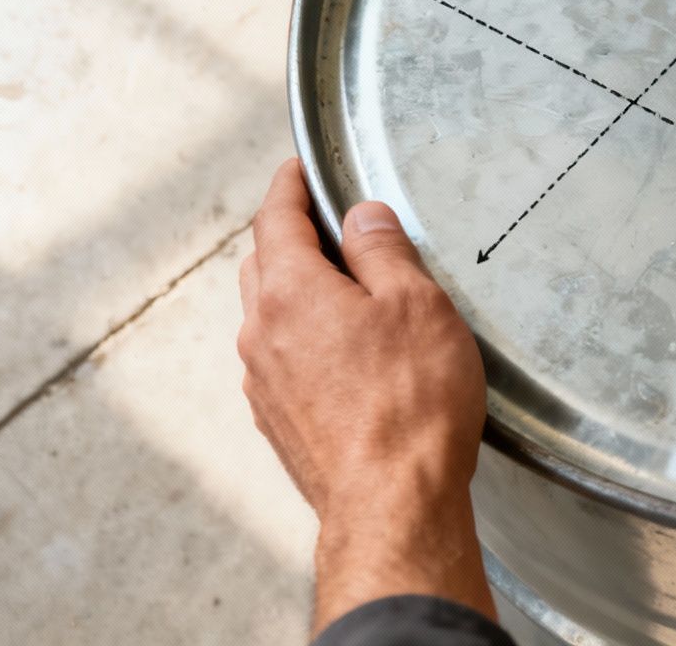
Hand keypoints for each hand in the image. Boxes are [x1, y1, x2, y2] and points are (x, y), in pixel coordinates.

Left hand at [237, 160, 493, 629]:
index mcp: (288, 292)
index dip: (289, 186)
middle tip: (333, 227)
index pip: (275, 218)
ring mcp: (264, 384)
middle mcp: (261, 334)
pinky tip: (348, 358)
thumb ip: (382, 250)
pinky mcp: (280, 424)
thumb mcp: (415, 304)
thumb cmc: (411, 404)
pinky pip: (283, 362)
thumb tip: (360, 216)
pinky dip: (307, 342)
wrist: (393, 505)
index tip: (299, 170)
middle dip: (293, 238)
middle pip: (264, 266)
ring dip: (301, 295)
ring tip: (351, 296)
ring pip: (271, 318)